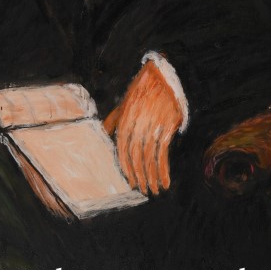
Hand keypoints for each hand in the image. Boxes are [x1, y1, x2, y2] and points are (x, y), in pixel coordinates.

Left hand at [104, 60, 182, 194]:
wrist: (161, 78)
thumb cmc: (140, 93)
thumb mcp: (123, 106)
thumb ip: (113, 122)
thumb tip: (103, 136)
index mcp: (125, 121)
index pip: (123, 150)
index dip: (127, 168)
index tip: (131, 183)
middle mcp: (138, 125)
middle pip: (136, 156)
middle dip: (140, 176)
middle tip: (143, 191)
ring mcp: (153, 125)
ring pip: (150, 156)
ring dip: (153, 176)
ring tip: (155, 190)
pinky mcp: (167, 126)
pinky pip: (164, 152)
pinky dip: (164, 169)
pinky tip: (165, 180)